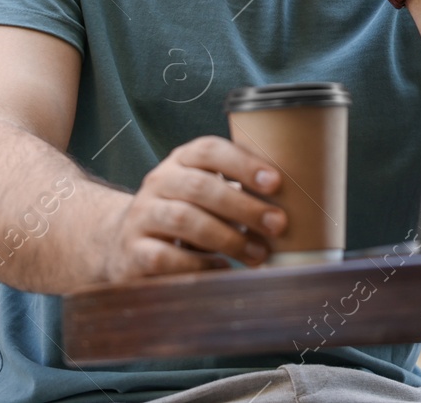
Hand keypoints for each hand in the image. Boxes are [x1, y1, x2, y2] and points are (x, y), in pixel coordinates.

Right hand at [102, 136, 286, 280]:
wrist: (124, 244)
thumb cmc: (184, 215)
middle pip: (200, 188)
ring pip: (184, 220)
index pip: (208, 150)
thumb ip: (237, 191)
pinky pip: (166, 257)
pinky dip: (199, 265)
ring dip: (227, 238)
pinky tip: (223, 270)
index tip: (275, 182)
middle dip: (244, 206)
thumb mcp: (204, 193)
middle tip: (277, 224)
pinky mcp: (133, 252)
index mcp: (181, 161)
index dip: (242, 163)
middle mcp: (158, 183)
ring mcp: (142, 217)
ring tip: (258, 254)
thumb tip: (296, 204)